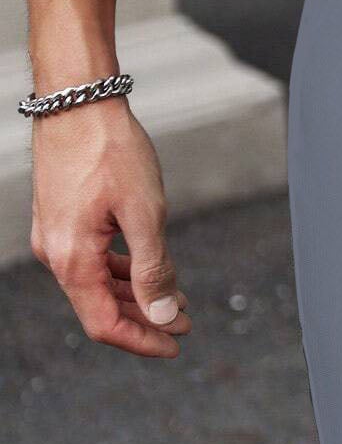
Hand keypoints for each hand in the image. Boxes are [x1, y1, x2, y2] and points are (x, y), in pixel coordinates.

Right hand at [30, 98, 190, 358]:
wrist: (79, 99)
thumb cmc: (110, 149)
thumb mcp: (145, 215)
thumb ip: (154, 271)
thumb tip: (163, 317)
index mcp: (72, 259)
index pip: (104, 324)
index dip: (143, 341)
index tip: (176, 344)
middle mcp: (57, 253)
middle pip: (100, 309)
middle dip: (146, 320)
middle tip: (184, 322)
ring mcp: (56, 235)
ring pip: (97, 285)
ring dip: (136, 296)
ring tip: (175, 298)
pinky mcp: (62, 219)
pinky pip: (91, 260)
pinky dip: (122, 272)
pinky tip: (148, 269)